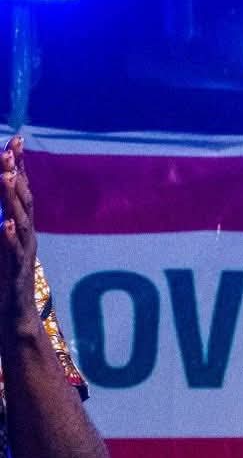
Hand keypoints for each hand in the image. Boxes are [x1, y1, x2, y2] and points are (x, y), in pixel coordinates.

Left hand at [1, 136, 38, 333]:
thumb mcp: (1, 244)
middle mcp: (26, 235)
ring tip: (4, 177)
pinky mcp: (16, 271)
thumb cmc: (4, 281)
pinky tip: (4, 225)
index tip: (15, 141)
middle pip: (23, 200)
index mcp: (20, 226)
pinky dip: (10, 237)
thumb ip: (3, 226)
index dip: (19, 166)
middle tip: (8, 152)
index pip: (21, 190)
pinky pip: (13, 252)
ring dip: (12, 198)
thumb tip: (3, 204)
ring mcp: (23, 252)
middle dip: (15, 175)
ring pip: (20, 220)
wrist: (14, 316)